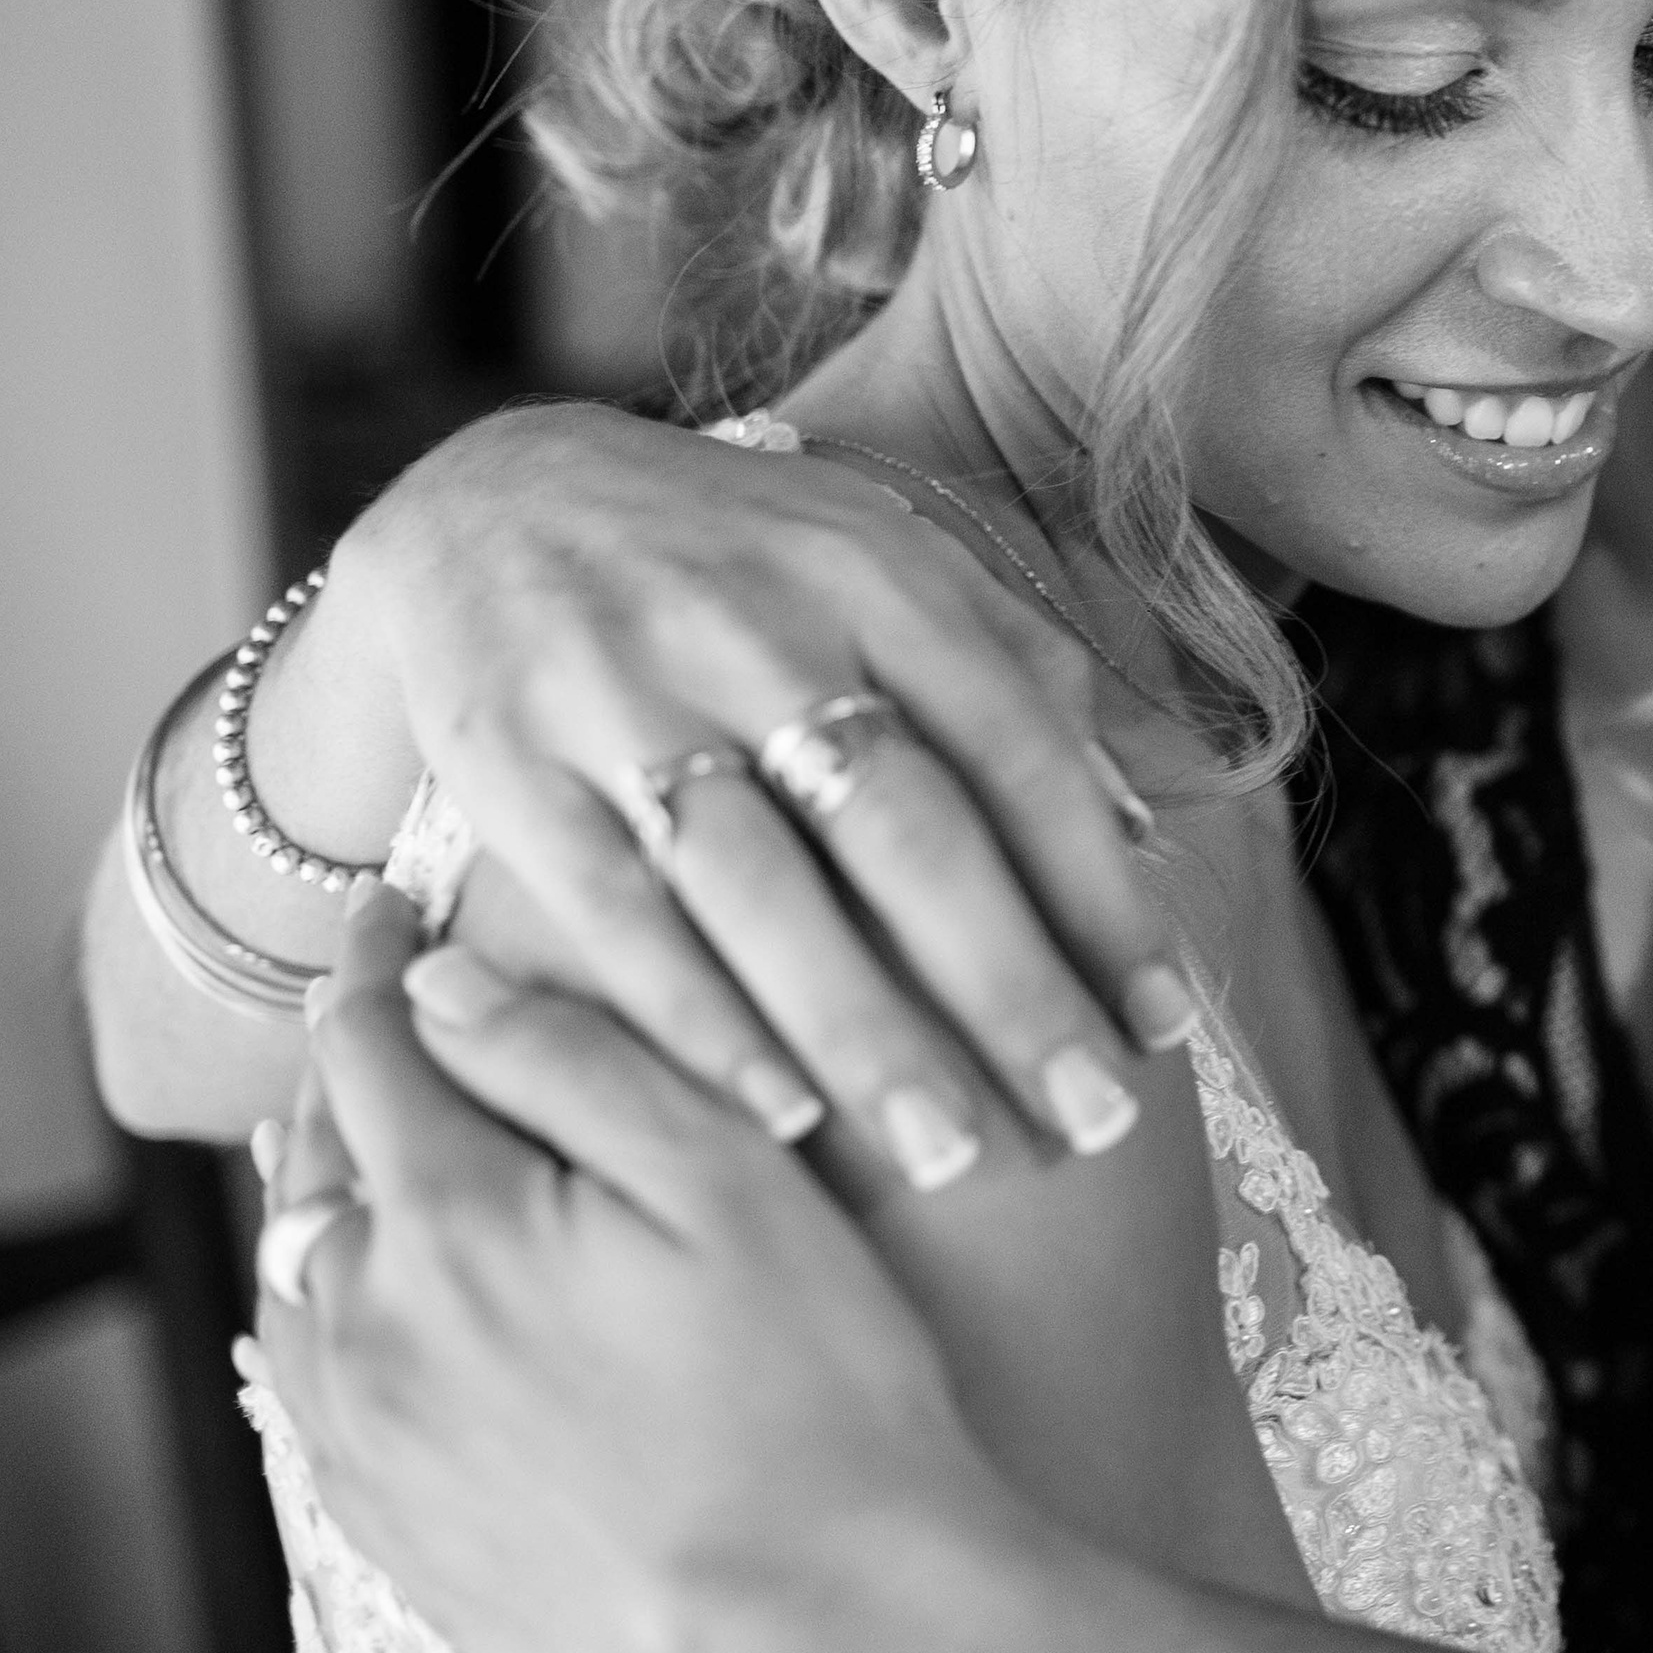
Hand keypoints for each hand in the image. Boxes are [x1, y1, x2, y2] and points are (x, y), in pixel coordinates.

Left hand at [256, 892, 1078, 1652]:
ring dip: (332, 1185)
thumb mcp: (731, 1184)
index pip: (374, 1048)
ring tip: (382, 1137)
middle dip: (354, 1065)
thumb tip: (452, 987)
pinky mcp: (387, 1522)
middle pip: (316, 1156)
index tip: (395, 914)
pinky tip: (392, 1292)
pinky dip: (333, 1300)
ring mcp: (365, 1439)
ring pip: (299, 1271)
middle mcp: (369, 1330)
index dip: (381, 963)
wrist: (816, 1629)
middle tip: (396, 1005)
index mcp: (451, 1225)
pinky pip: (314, 1377)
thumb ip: (580, 1066)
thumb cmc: (813, 1402)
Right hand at [340, 403, 1195, 1181]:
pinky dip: (699, 1019)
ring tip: (950, 1154)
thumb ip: (1012, 668)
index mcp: (873, 573)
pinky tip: (778, 1117)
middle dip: (1006, 989)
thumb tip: (1135, 818)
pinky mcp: (506, 761)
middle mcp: (754, 625)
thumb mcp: (879, 558)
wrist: (487, 498)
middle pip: (904, 831)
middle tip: (1092, 1124)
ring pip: (761, 888)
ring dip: (863, 1031)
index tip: (1165, 1022)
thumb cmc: (735, 558)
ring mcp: (622, 692)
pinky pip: (615, 911)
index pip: (1015, 747)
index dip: (1095, 891)